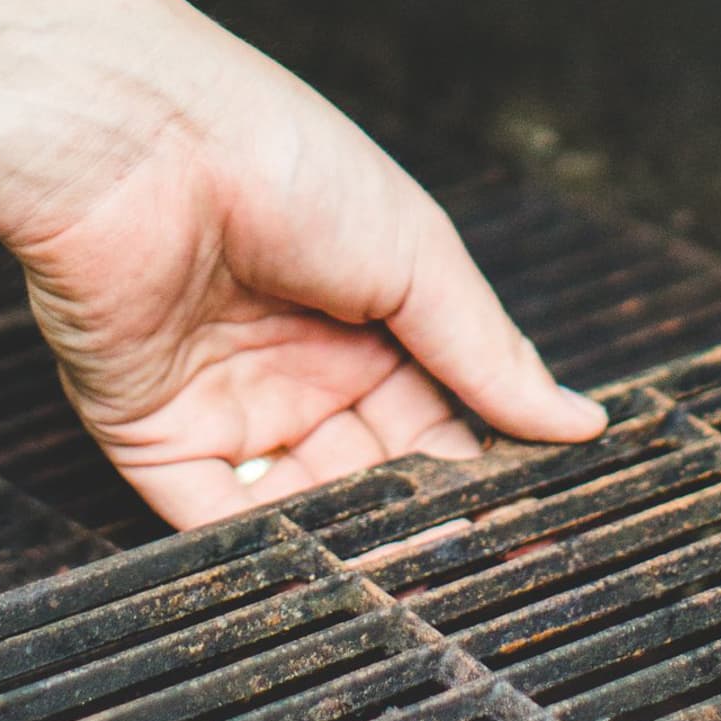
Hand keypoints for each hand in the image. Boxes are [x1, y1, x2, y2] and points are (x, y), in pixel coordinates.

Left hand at [10, 30, 607, 528]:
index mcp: (361, 318)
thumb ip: (486, 352)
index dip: (469, 467)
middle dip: (410, 516)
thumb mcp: (414, 254)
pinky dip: (259, 547)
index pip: (430, 416)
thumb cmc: (276, 161)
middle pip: (365, 470)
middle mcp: (292, 368)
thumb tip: (576, 420)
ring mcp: (220, 406)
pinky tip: (319, 570)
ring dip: (345, 542)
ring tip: (402, 573)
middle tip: (459, 559)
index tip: (516, 517)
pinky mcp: (149, 436)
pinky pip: (207, 515)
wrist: (144, 147)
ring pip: (294, 504)